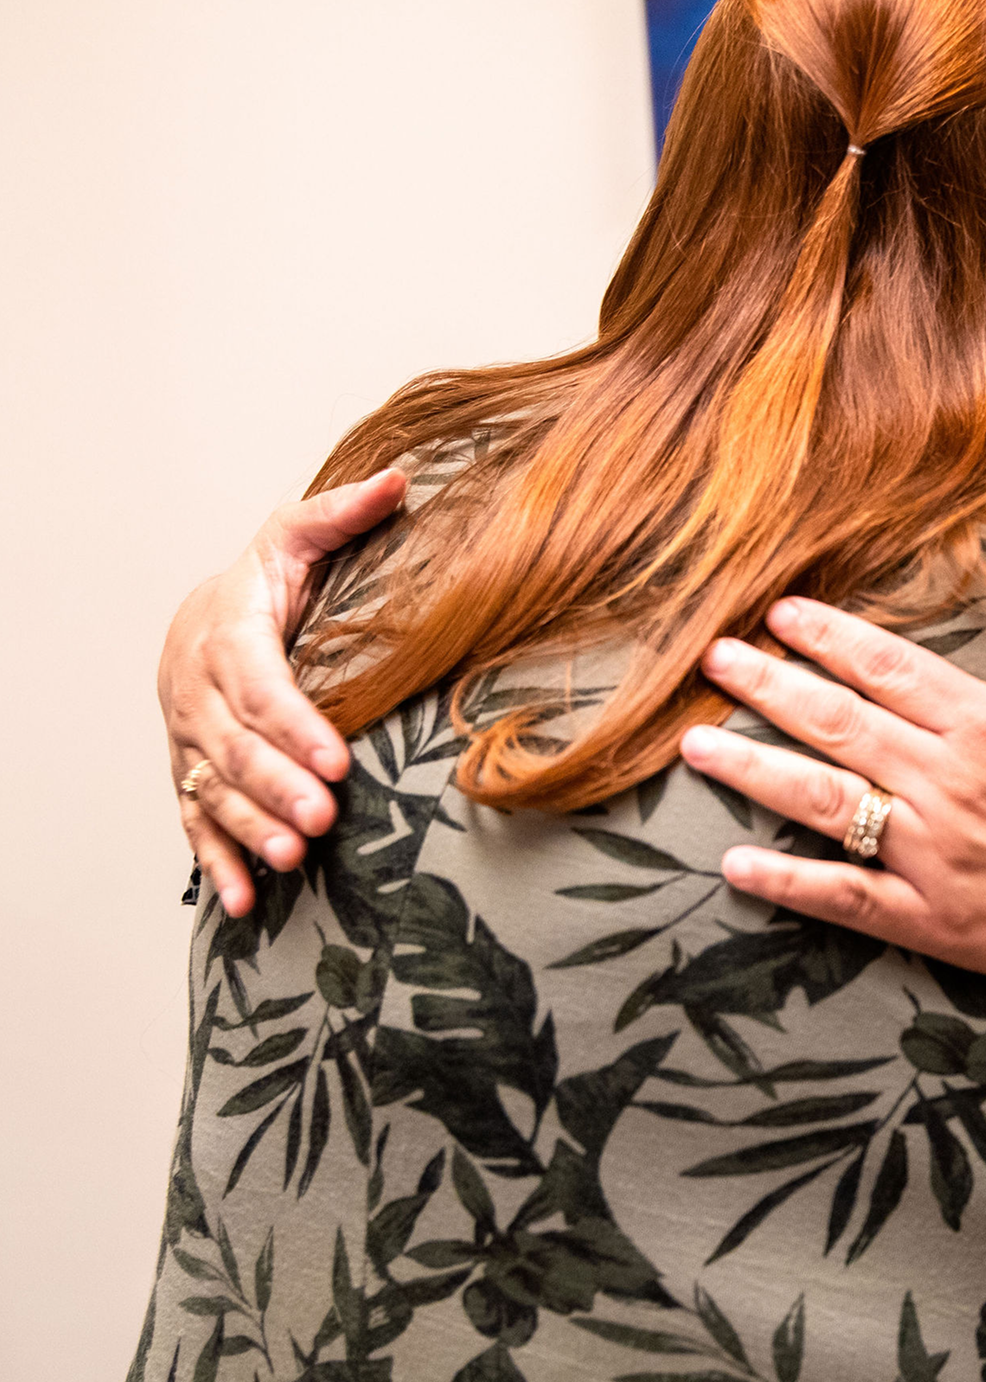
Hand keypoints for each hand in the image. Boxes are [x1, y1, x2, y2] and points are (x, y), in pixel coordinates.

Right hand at [163, 469, 406, 916]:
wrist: (208, 610)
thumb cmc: (269, 577)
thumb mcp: (301, 536)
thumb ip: (344, 514)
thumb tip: (400, 479)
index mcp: (228, 630)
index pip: (260, 683)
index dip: (295, 724)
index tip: (336, 760)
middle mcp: (198, 688)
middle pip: (234, 745)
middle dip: (276, 786)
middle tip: (322, 820)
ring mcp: (189, 736)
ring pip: (212, 789)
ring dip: (249, 828)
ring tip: (291, 859)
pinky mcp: (190, 771)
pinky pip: (194, 821)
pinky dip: (216, 863)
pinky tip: (244, 902)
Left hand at [681, 534, 985, 995]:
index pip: (889, 669)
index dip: (828, 637)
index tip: (778, 612)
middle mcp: (949, 783)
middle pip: (838, 724)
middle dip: (768, 685)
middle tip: (713, 657)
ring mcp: (933, 853)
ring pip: (825, 801)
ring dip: (755, 768)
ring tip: (697, 742)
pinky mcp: (931, 917)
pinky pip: (846, 897)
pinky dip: (788, 883)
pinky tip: (734, 864)